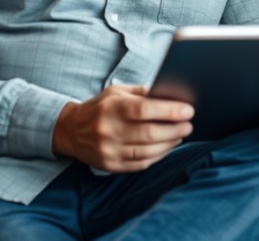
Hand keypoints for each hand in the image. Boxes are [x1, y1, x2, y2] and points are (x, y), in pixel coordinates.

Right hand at [52, 84, 193, 172]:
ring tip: (180, 135)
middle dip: (174, 129)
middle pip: (149, 133)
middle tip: (189, 125)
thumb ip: (142, 93)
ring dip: (169, 144)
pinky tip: (166, 147)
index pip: (145, 110)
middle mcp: (109, 130)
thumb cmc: (100, 107)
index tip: (188, 110)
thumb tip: (171, 96)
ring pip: (146, 151)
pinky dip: (157, 156)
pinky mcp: (109, 165)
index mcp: (112, 108)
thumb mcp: (117, 92)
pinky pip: (139, 164)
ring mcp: (108, 150)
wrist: (70, 130)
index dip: (170, 111)